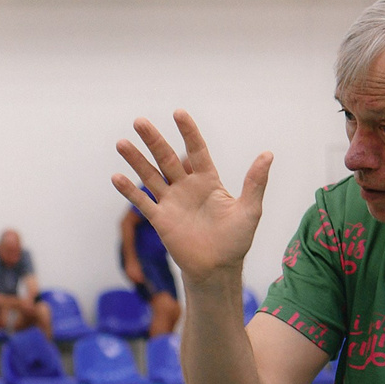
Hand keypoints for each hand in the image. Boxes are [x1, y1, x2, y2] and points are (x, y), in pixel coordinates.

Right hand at [113, 111, 272, 281]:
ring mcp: (171, 202)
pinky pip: (142, 202)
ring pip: (150, 176)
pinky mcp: (160, 220)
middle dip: (154, 140)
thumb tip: (268, 154)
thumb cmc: (236, 241)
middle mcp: (186, 187)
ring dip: (136, 160)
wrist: (217, 269)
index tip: (178, 113)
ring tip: (122, 143)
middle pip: (167, 158)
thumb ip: (255, 182)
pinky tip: (116, 177)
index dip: (188, 132)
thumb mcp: (250, 210)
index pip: (196, 150)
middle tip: (140, 121)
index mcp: (208, 181)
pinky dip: (129, 191)